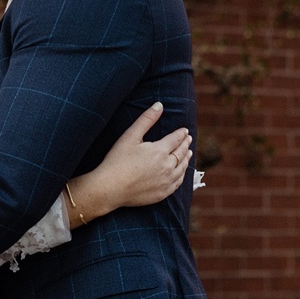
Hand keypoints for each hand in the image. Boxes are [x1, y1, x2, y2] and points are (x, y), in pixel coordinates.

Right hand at [68, 102, 192, 222]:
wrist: (110, 188)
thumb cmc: (117, 160)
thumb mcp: (130, 136)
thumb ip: (146, 119)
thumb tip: (159, 105)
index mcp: (160, 151)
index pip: (175, 139)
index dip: (181, 133)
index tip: (185, 130)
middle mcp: (167, 166)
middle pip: (181, 153)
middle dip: (185, 144)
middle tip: (189, 139)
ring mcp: (166, 181)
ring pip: (182, 168)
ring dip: (186, 159)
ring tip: (188, 153)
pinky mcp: (162, 193)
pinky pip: (178, 183)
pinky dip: (183, 175)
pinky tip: (182, 172)